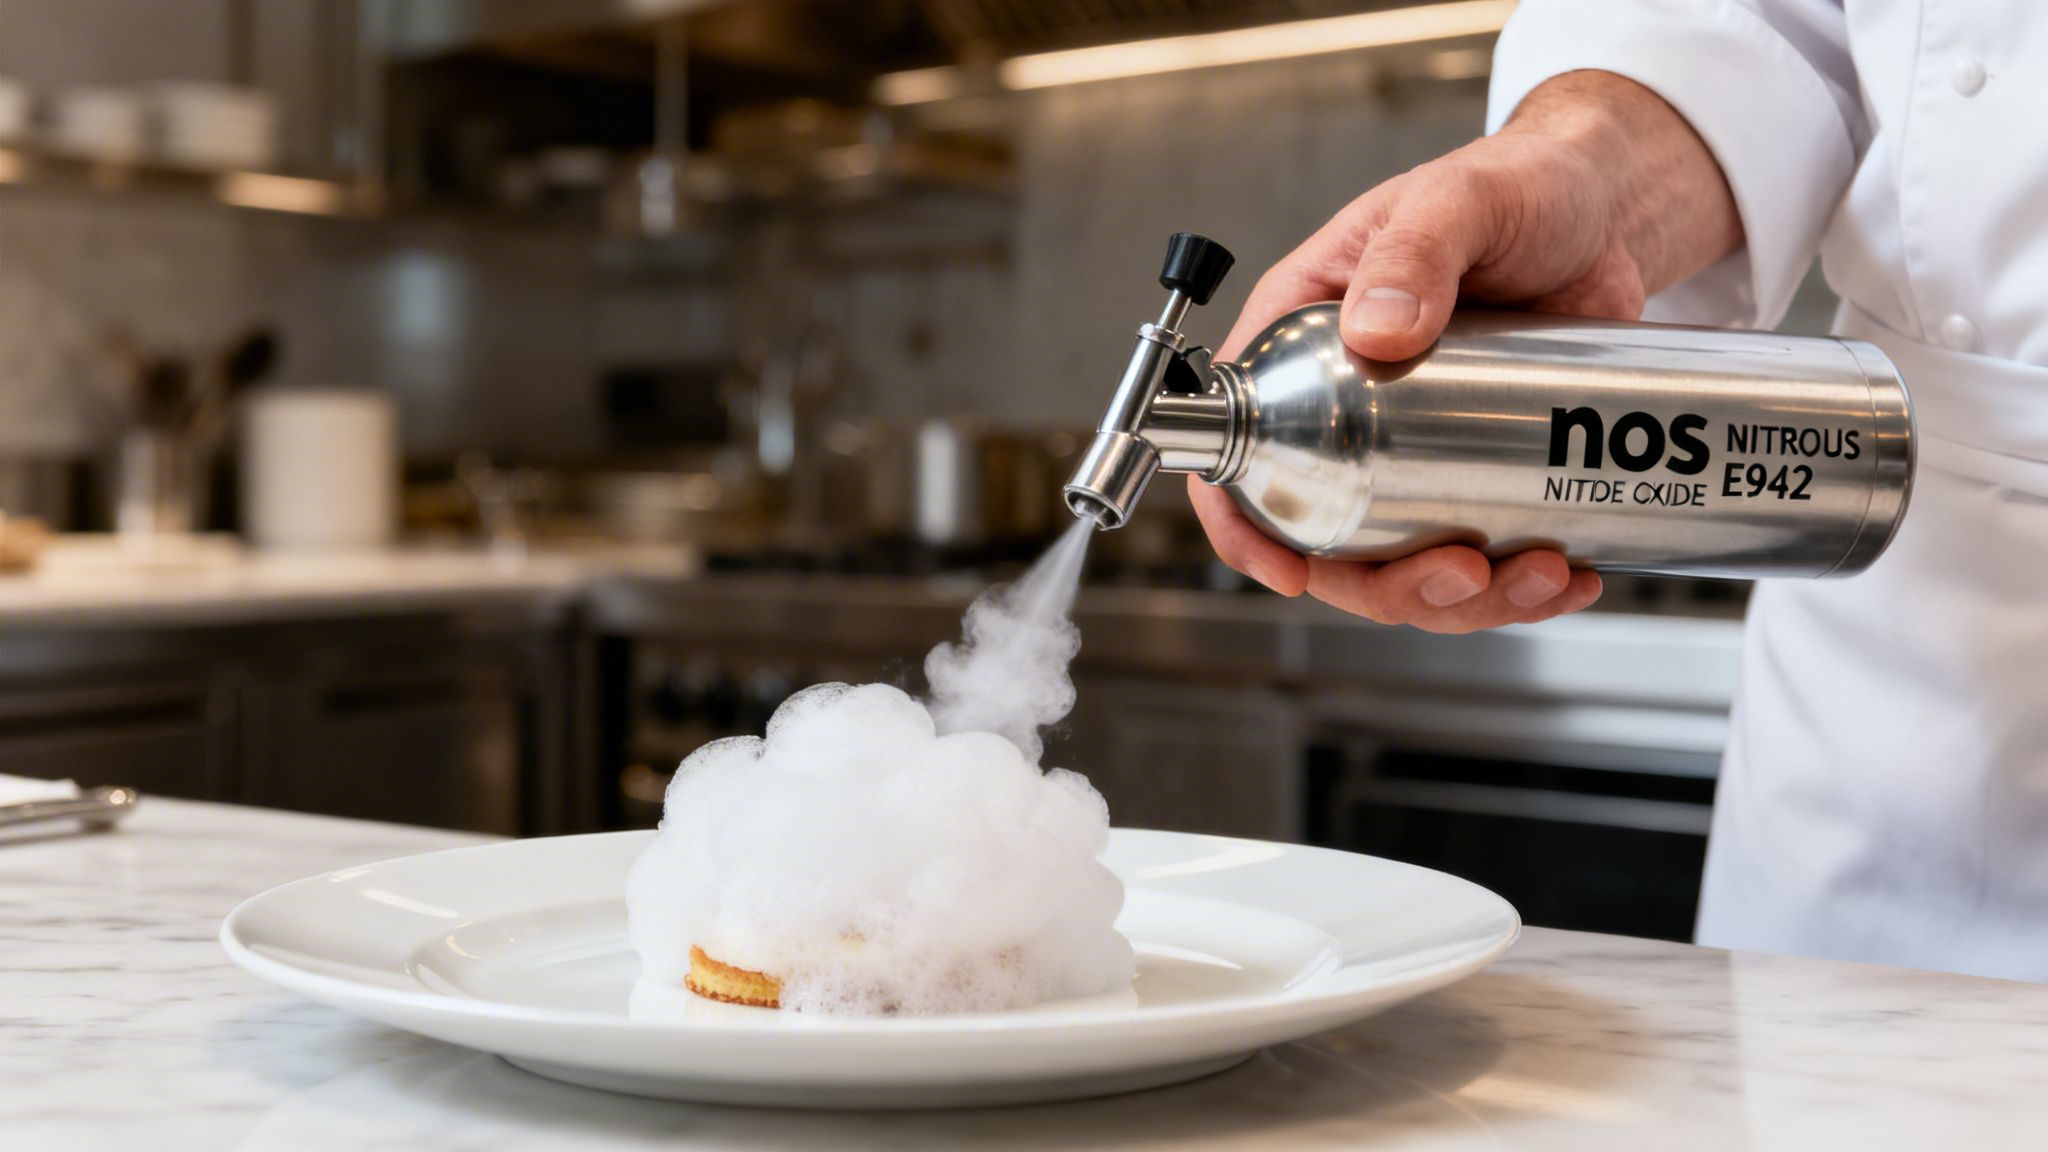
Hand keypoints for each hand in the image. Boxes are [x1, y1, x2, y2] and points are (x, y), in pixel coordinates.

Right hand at [1190, 70, 1740, 632]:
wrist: (1606, 210)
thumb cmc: (1514, 183)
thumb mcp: (1458, 200)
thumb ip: (1414, 252)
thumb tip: (1373, 329)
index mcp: (1303, 337)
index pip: (1236, 447)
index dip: (1244, 524)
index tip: (1288, 570)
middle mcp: (1344, 406)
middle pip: (1327, 536)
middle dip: (1391, 583)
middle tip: (1461, 570)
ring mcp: (1413, 447)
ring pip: (1406, 559)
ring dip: (1466, 599)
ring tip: (1541, 573)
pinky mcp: (1481, 465)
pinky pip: (1478, 551)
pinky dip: (1521, 585)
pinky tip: (1574, 571)